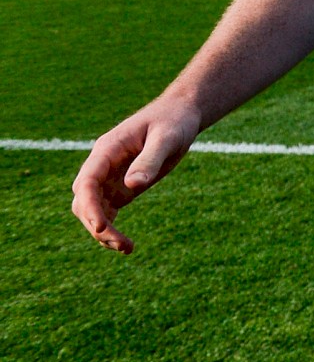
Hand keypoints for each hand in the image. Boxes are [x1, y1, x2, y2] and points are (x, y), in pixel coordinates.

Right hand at [72, 96, 201, 254]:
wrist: (181, 113)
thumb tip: (132, 185)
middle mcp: (102, 165)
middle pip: (84, 200)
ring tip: (127, 248)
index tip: (101, 226)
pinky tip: (125, 245)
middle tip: (122, 244)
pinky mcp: (121, 186)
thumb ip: (150, 159)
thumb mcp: (167, 138)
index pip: (87, 182)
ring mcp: (110, 176)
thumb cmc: (174, 121)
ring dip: (103, 231)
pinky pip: (107, 210)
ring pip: (93, 209)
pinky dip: (111, 228)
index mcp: (108, 149)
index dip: (90, 206)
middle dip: (97, 224)